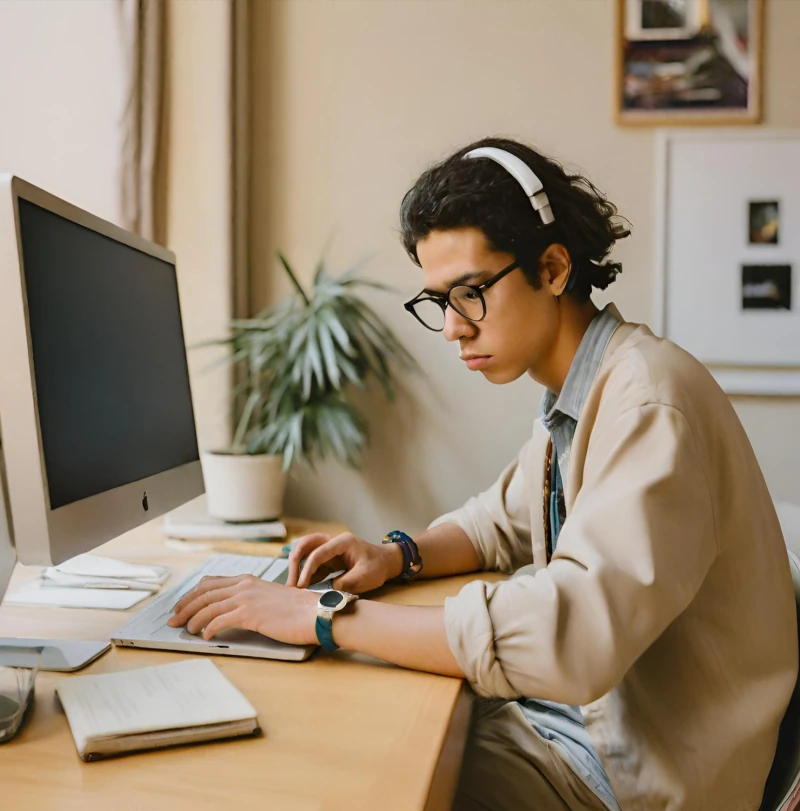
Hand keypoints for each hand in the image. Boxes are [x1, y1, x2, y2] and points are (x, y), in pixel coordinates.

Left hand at [167, 575, 318, 644]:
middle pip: (204, 593)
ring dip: (192, 620)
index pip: (210, 583)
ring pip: (208, 607)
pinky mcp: (250, 614)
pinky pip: (220, 620)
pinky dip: (209, 628)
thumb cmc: (295, 609)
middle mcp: (244, 585)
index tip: (182, 605)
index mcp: (247, 580)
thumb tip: (231, 611)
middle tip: (174, 620)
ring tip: (185, 630)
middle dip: (185, 607)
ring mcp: (246, 598)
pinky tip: (205, 636)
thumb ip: (250, 598)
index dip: (192, 594)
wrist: (313, 612)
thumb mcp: (268, 597)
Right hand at [286, 532, 402, 593]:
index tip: (301, 586)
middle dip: (295, 562)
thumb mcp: (364, 577)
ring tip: (293, 588)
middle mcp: (333, 542)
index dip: (308, 570)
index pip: (318, 553)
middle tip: (291, 584)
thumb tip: (327, 590)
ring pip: (306, 552)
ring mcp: (330, 549)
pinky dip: (306, 575)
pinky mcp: (329, 559)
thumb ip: (345, 583)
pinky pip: (313, 564)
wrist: (387, 563)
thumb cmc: (378, 567)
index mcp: (343, 542)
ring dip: (298, 568)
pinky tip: (303, 588)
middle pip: (306, 544)